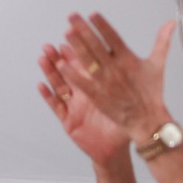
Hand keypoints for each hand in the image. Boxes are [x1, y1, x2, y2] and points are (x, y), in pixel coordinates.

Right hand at [37, 44, 127, 164]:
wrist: (114, 149)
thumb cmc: (120, 125)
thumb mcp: (128, 101)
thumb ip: (131, 81)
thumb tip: (140, 63)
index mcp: (96, 87)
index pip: (85, 64)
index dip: (78, 49)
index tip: (72, 32)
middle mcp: (82, 94)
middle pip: (68, 72)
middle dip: (59, 57)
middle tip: (52, 42)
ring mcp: (74, 107)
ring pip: (59, 85)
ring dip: (50, 72)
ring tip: (43, 57)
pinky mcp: (69, 120)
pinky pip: (57, 107)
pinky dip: (48, 96)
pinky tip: (41, 84)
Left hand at [56, 14, 174, 142]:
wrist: (147, 119)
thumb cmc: (152, 92)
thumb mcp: (157, 64)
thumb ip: (162, 41)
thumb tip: (172, 22)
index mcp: (128, 59)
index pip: (113, 38)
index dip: (102, 26)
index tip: (92, 14)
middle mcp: (116, 69)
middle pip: (96, 46)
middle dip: (83, 30)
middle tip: (72, 17)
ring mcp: (105, 82)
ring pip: (88, 61)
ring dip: (76, 47)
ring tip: (66, 33)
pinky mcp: (98, 96)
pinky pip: (82, 83)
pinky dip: (72, 74)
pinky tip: (61, 63)